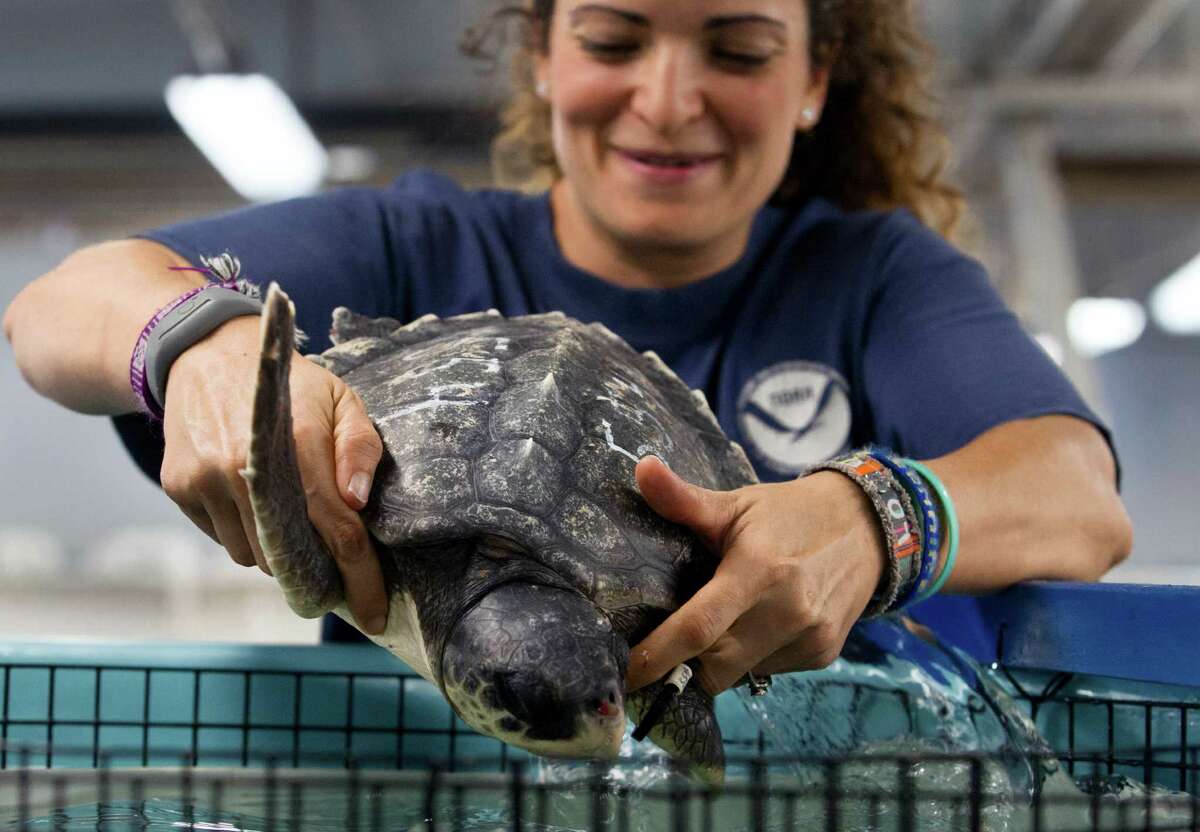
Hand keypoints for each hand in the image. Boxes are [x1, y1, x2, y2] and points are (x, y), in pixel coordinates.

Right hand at [159, 315, 388, 633]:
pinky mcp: (178, 487)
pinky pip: (220, 539)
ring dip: (275, 550)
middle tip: (329, 558)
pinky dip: (242, 532)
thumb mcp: (343, 400)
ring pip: (252, 557)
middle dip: (316, 568)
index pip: (337, 532)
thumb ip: (360, 448)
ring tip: (284, 511)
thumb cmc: (290, 384)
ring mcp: (206, 480)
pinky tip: (249, 497)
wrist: (206, 352)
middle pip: (290, 557)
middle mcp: (245, 469)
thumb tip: (357, 503)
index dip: (360, 579)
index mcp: (297, 445)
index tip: (375, 614)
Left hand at [625, 456, 886, 694]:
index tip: (627, 674)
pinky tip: (758, 625)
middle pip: (715, 665)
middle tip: (670, 643)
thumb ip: (684, 499)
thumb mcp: (736, 503)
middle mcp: (786, 610)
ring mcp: (809, 637)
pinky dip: (753, 658)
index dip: (658, 656)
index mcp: (756, 570)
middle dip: (686, 663)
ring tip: (721, 623)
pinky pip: (769, 672)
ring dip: (721, 659)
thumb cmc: (788, 515)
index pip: (698, 627)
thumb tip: (640, 467)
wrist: (868, 527)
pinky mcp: (823, 654)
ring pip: (740, 675)